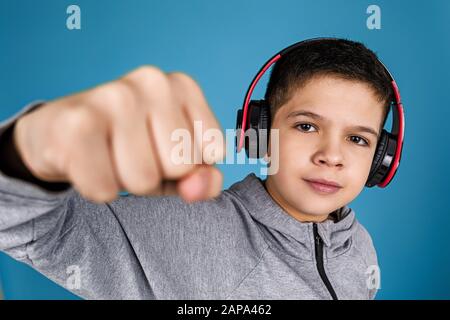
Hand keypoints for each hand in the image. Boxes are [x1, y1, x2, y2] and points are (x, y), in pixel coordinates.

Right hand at [13, 66, 225, 202]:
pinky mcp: (76, 124)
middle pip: (180, 166)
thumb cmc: (128, 145)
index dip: (189, 165)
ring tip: (108, 156)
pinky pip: (105, 189)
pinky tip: (87, 163)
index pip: (214, 151)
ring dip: (125, 182)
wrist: (59, 131)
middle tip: (131, 154)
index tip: (163, 150)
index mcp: (182, 86)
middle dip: (157, 176)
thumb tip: (204, 187)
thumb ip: (202, 175)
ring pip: (143, 180)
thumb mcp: (175, 160)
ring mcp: (112, 97)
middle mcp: (151, 82)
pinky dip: (98, 189)